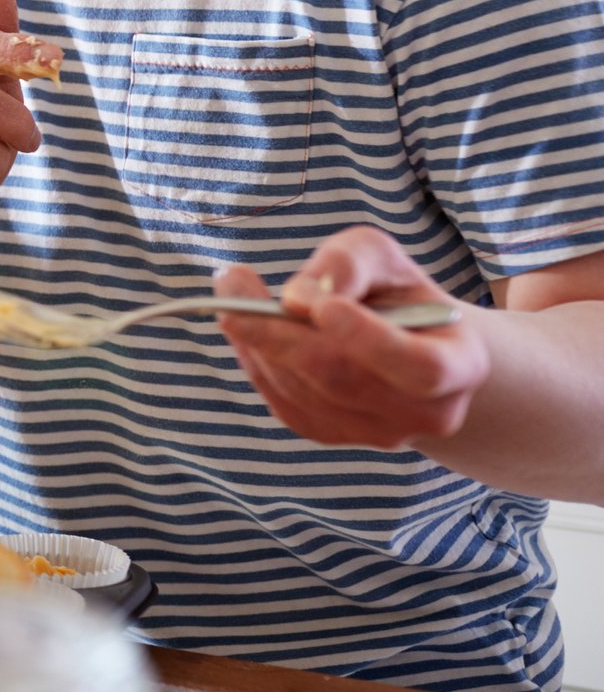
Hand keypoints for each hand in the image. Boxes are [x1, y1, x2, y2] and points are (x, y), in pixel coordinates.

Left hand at [214, 226, 491, 448]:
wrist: (393, 336)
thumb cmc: (390, 290)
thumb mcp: (380, 257)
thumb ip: (348, 263)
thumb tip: (299, 298)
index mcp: (461, 365)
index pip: (420, 368)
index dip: (370, 340)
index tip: (324, 306)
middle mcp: (427, 412)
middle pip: (344, 380)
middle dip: (280, 331)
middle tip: (232, 284)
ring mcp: (379, 432)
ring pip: (304, 390)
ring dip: (257, 340)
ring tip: (232, 290)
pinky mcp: (333, 434)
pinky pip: (284, 401)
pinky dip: (256, 360)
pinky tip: (247, 325)